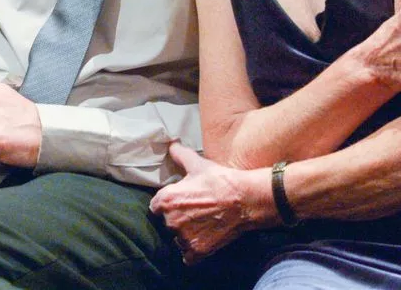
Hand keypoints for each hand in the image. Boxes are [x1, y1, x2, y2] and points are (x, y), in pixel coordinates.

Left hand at [150, 142, 263, 264]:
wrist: (244, 200)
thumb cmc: (219, 180)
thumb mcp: (198, 164)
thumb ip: (180, 155)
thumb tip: (171, 144)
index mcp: (166, 200)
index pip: (155, 207)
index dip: (166, 204)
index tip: (178, 202)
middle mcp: (171, 221)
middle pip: (166, 224)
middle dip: (176, 219)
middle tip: (193, 212)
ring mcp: (184, 238)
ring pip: (177, 240)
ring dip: (185, 235)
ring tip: (200, 225)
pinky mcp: (197, 251)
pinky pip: (187, 257)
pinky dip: (193, 251)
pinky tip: (203, 239)